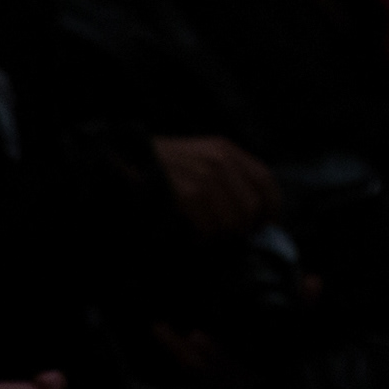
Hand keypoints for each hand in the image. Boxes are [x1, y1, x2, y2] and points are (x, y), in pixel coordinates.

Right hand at [154, 135, 282, 239]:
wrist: (119, 163)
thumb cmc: (159, 170)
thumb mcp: (196, 162)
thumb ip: (224, 180)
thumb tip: (254, 216)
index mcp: (223, 150)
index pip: (265, 181)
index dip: (269, 208)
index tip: (263, 226)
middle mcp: (218, 159)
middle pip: (252, 207)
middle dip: (241, 229)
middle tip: (222, 236)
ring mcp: (204, 176)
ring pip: (234, 222)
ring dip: (218, 236)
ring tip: (201, 234)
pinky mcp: (188, 194)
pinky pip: (210, 229)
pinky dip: (201, 239)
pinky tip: (188, 234)